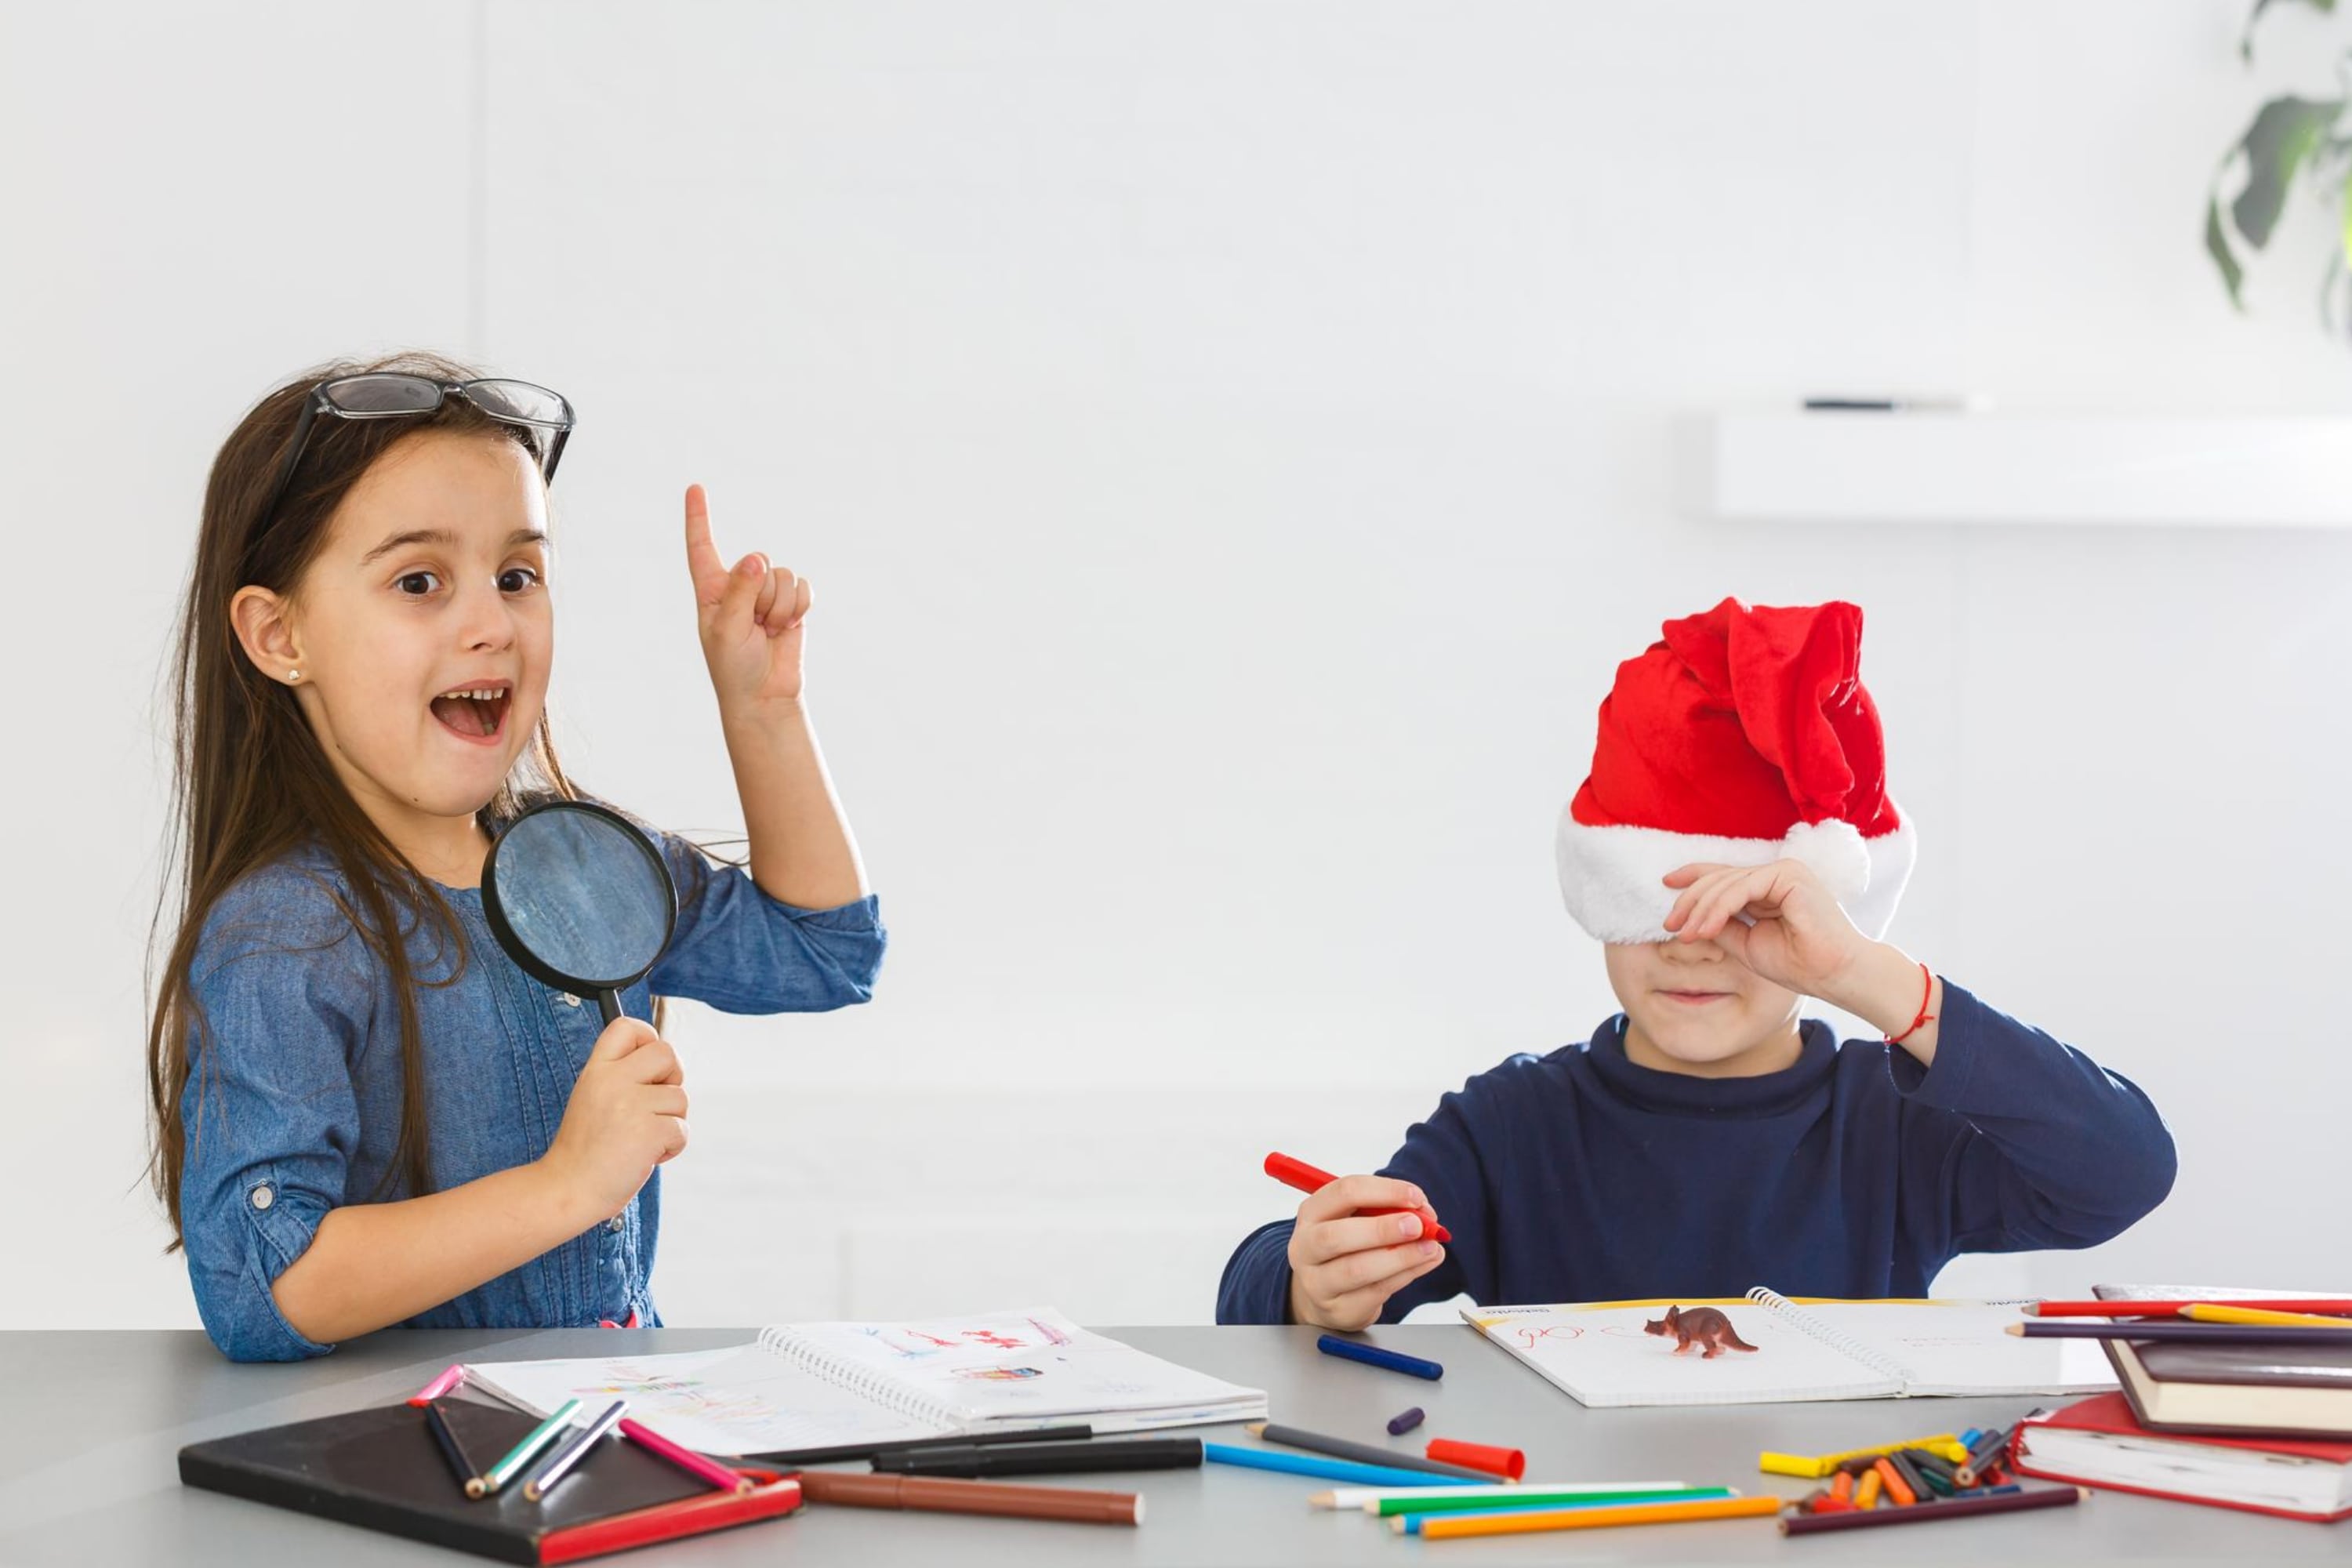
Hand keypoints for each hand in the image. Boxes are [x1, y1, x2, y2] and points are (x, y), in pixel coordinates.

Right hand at [541, 1018, 689, 1223]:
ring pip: (680, 1097)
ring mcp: (631, 1105)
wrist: (568, 1189)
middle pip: (667, 1052)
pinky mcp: (649, 1131)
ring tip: (641, 1140)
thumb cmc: (585, 1149)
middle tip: (655, 1105)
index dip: (648, 1037)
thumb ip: (621, 1077)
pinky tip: (646, 1157)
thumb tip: (665, 1062)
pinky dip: (672, 1147)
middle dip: (672, 1078)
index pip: (627, 1027)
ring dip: (670, 1122)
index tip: (650, 1065)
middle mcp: (612, 1080)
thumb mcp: (592, 1098)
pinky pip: (682, 1129)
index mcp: (596, 1070)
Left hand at [684, 483, 810, 714]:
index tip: (695, 488)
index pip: (702, 547)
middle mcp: (739, 586)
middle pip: (759, 563)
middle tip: (755, 627)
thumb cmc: (735, 667)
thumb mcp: (727, 629)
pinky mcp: (792, 605)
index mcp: (711, 590)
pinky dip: (798, 608)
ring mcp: (767, 594)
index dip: (698, 518)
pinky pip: (802, 587)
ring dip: (781, 607)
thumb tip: (757, 558)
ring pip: (783, 575)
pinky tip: (787, 628)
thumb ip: (740, 591)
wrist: (765, 696)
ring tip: (769, 632)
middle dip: (763, 595)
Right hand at [1285, 1175, 1446, 1330]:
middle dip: (1383, 1229)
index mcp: (1312, 1212)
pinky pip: (1375, 1292)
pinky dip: (1405, 1276)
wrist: (1323, 1293)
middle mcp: (1306, 1247)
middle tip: (1418, 1226)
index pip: (1344, 1193)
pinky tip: (1423, 1264)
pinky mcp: (1338, 1309)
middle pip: (1337, 1236)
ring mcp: (1317, 1283)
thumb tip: (1425, 1214)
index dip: (1384, 1191)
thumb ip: (1386, 1211)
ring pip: (1357, 1270)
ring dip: (1401, 1257)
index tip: (1416, 1197)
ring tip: (1430, 1248)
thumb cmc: (1345, 1246)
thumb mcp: (1356, 1219)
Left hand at [1661, 857, 1871, 999]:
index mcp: (1769, 887)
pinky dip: (1718, 909)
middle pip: (1720, 878)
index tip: (1666, 885)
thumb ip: (1723, 927)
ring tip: (1685, 935)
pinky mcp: (1788, 875)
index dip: (1693, 877)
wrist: (1836, 975)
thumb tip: (1691, 920)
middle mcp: (1776, 874)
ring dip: (1700, 910)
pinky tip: (1705, 929)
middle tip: (1670, 925)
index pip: (1725, 875)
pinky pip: (1741, 888)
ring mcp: (1783, 871)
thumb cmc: (1799, 964)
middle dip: (1690, 901)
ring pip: (1726, 883)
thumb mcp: (1747, 944)